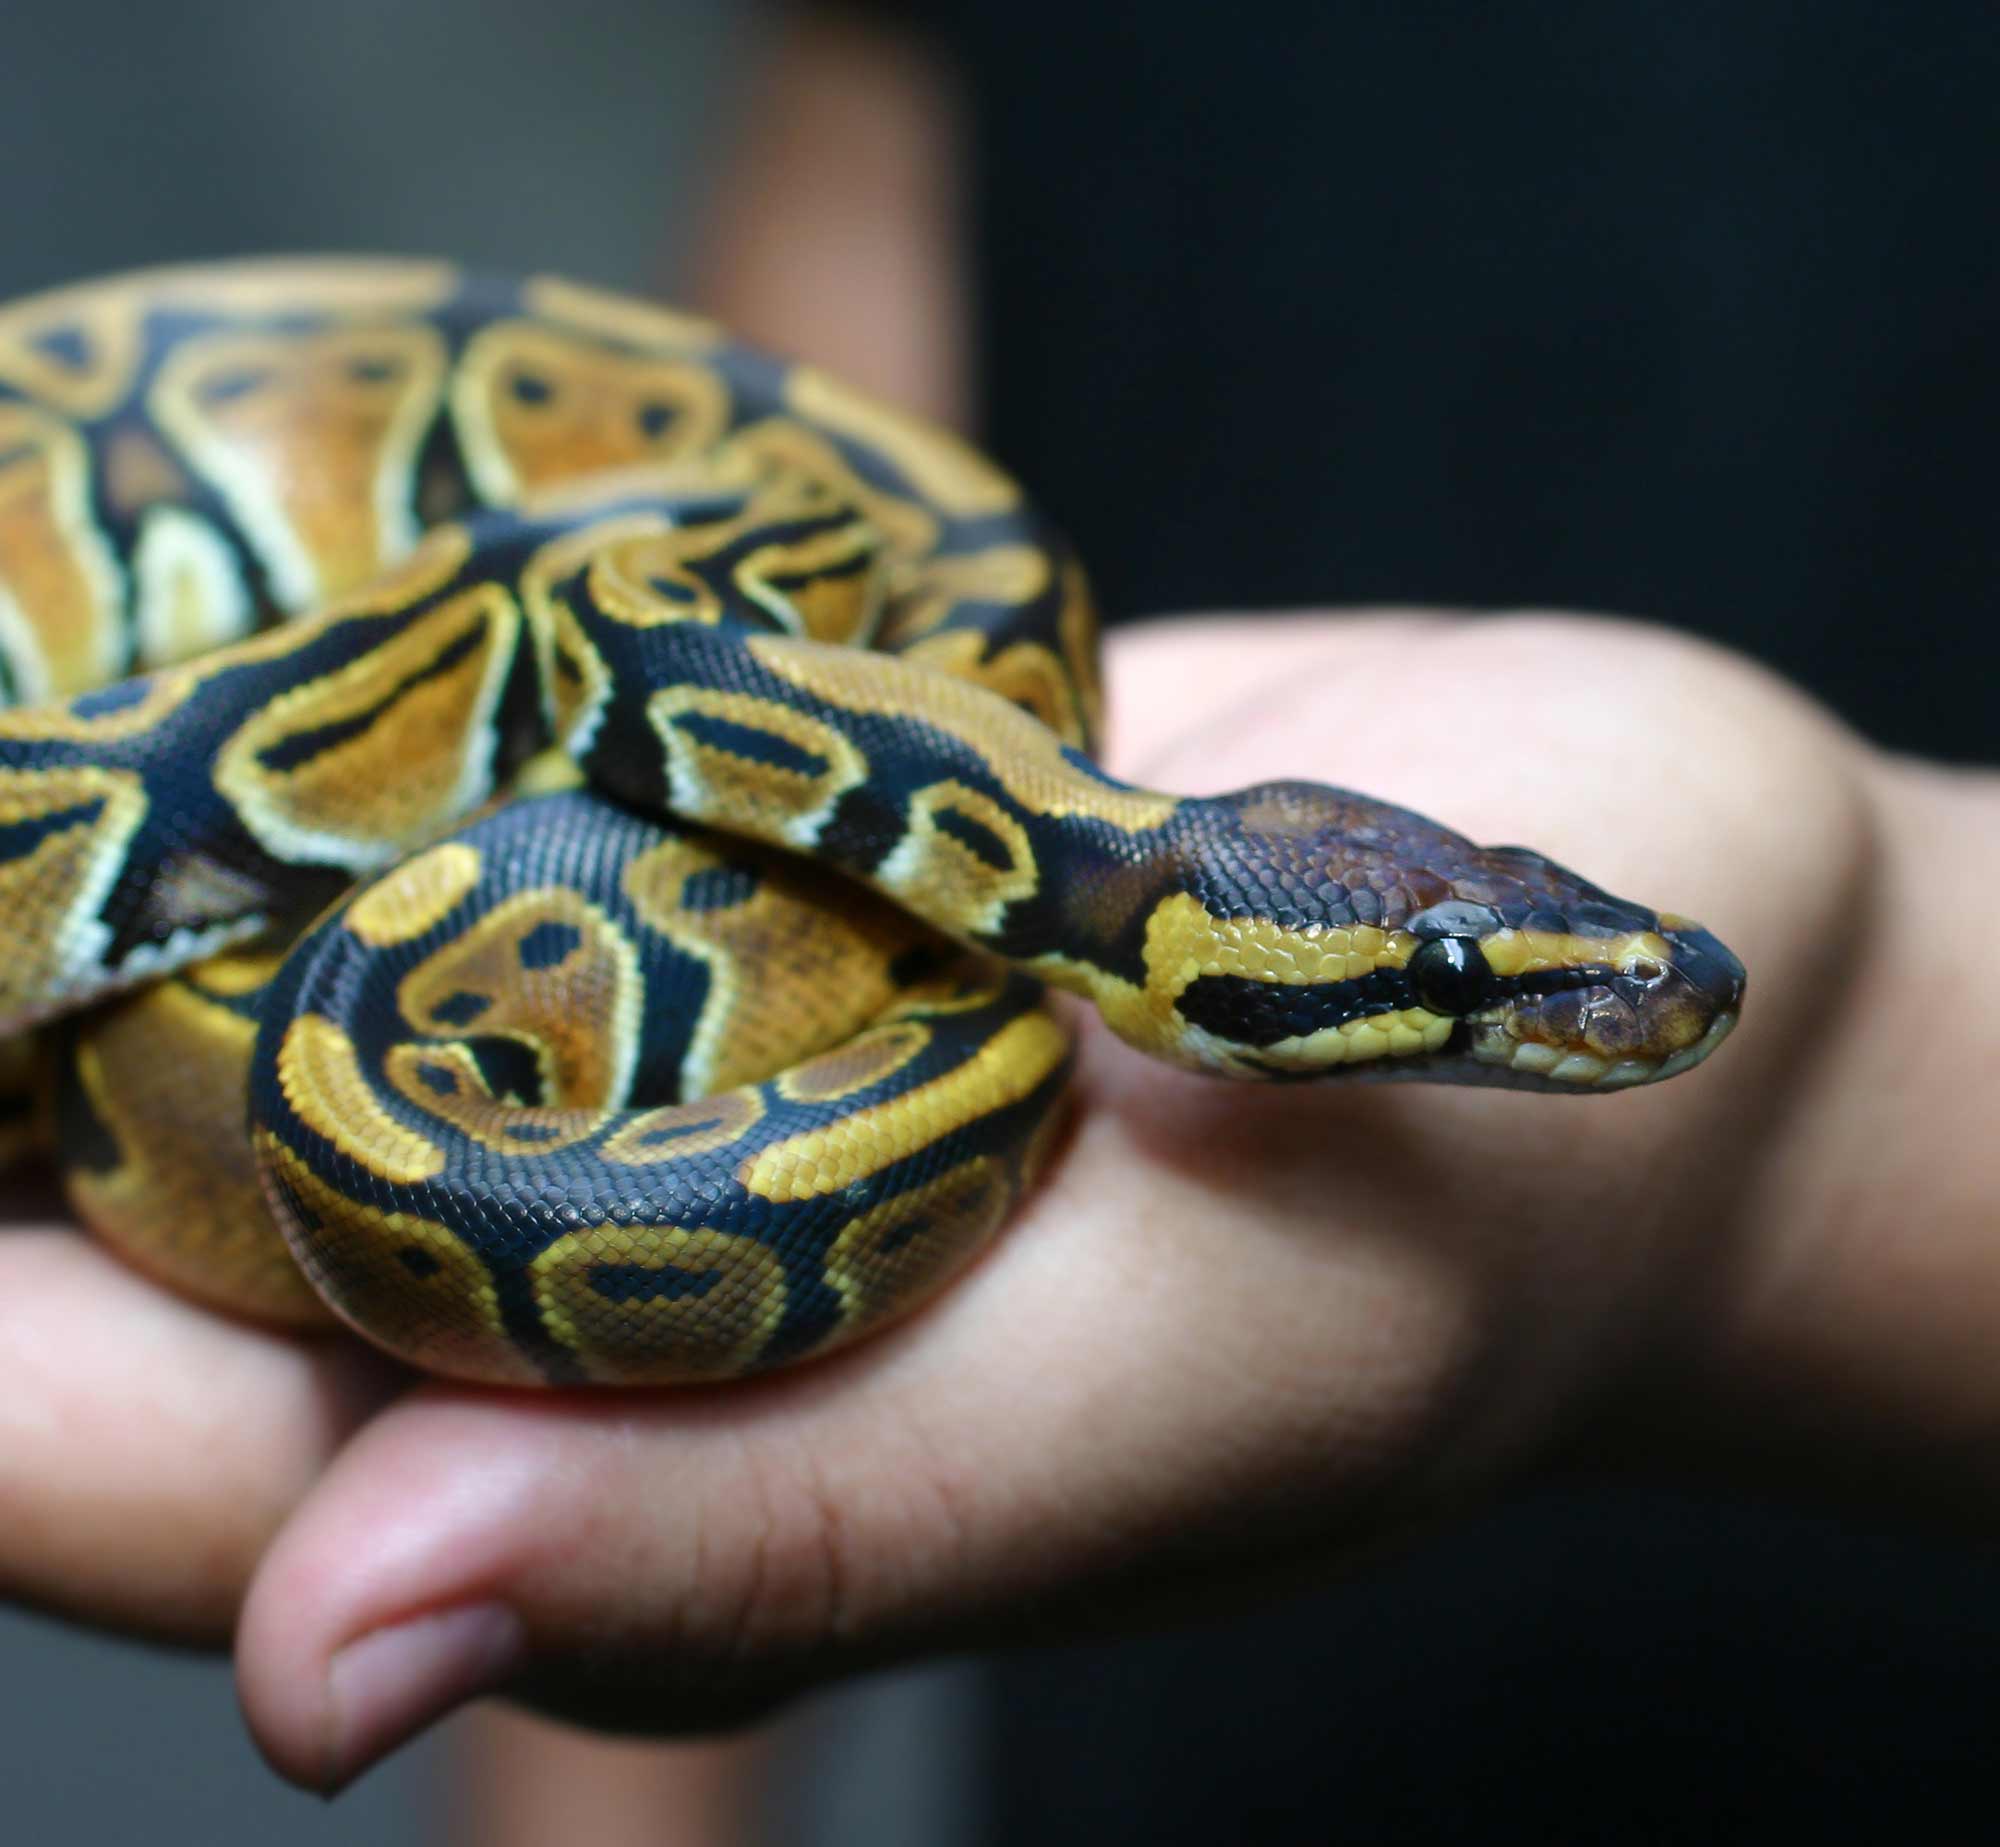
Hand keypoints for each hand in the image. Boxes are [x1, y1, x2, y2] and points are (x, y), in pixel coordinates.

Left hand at [4, 611, 1988, 1791]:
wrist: (1645, 965)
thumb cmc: (1469, 1234)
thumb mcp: (1168, 1410)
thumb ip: (785, 1547)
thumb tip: (328, 1676)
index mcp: (677, 1476)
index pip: (177, 1460)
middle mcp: (641, 1271)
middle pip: (181, 1205)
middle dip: (15, 1042)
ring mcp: (699, 1046)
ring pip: (320, 985)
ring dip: (145, 868)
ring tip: (27, 699)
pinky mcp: (782, 864)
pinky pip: (521, 809)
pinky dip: (388, 725)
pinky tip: (275, 624)